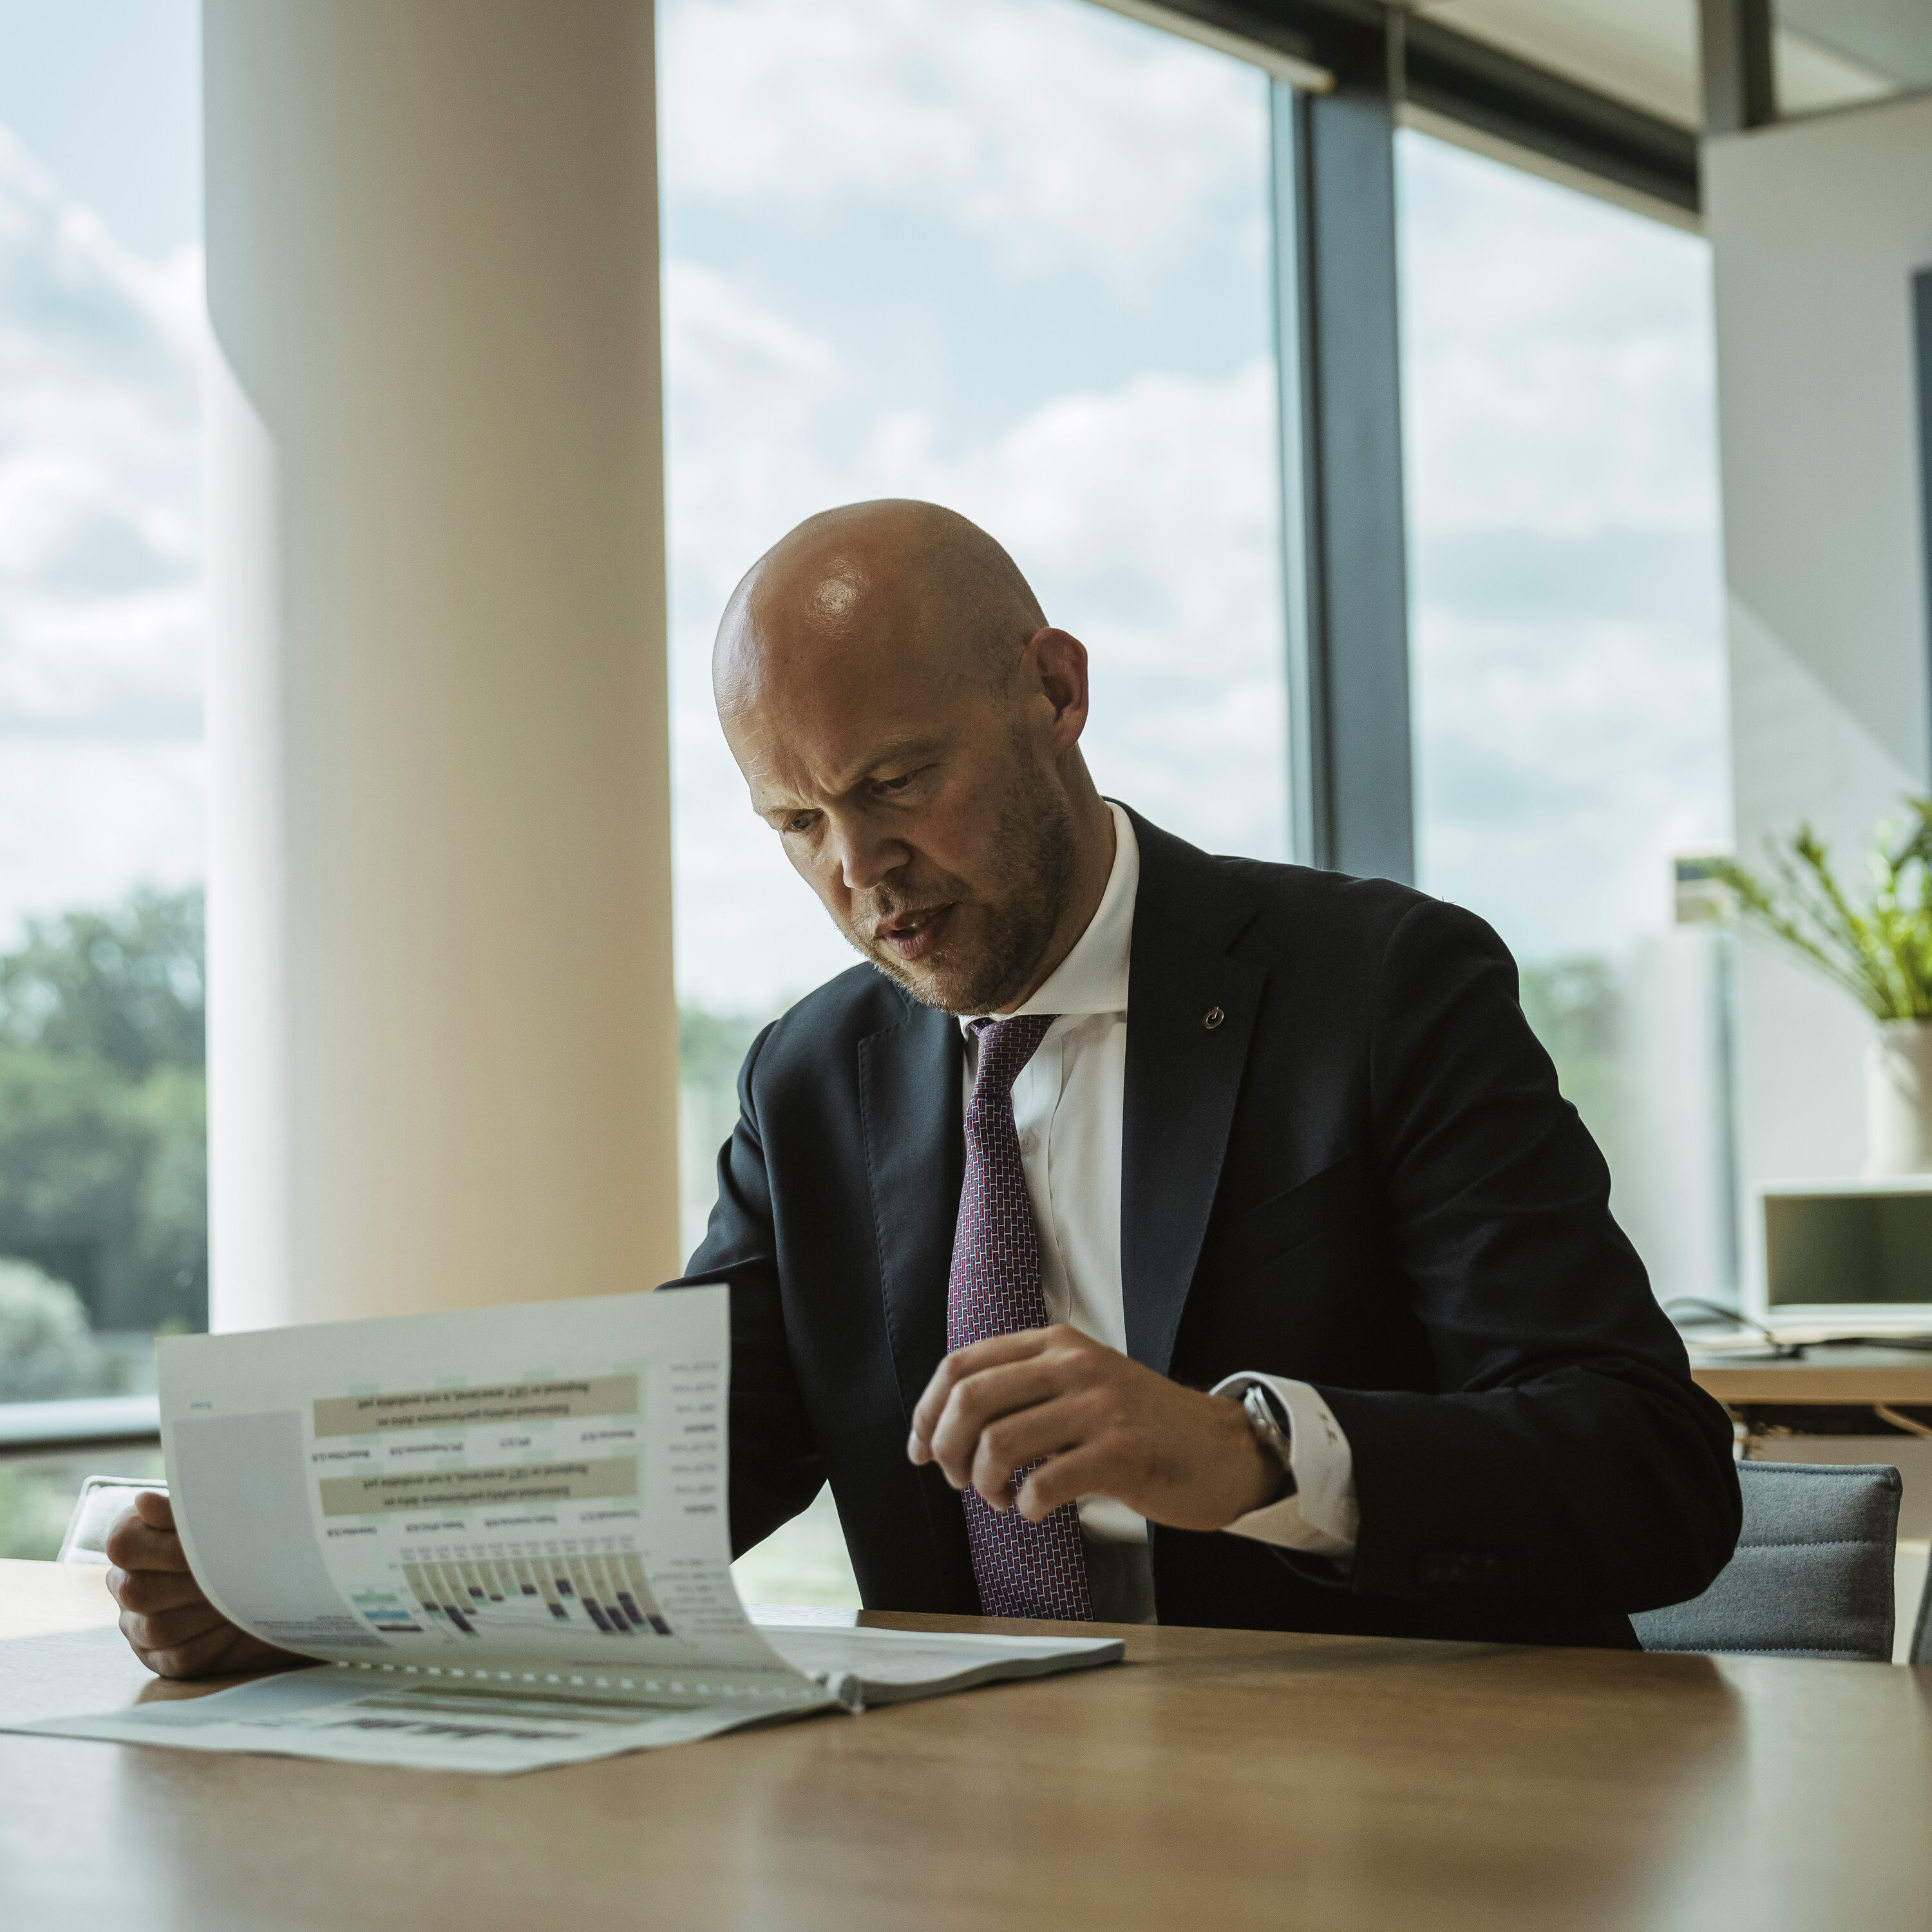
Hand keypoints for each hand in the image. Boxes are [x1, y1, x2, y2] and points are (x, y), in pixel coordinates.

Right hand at [104, 1491, 302, 1679]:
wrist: (275, 1574)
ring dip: (206, 1613)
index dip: (167, 1547)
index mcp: (133, 1539)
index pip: (123, 1544)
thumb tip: (144, 1501)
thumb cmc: (240, 1534)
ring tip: (240, 1596)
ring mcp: (138, 1625)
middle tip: (234, 1572)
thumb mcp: (218, 1514)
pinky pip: (178, 1657)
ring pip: (156, 1628)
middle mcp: (125, 1583)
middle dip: (194, 1582)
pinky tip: (236, 1623)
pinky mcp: (161, 1657)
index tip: (209, 1542)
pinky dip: (213, 1640)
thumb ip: (183, 1510)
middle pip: (137, 1591)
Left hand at [906, 1325, 1281, 1532]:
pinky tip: (1037, 1508)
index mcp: (1055, 1344)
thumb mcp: (1080, 1384)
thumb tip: (941, 1427)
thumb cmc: (1142, 1426)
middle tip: (959, 1480)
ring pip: (998, 1442)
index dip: (925, 1412)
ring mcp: (1100, 1406)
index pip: (961, 1365)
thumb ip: (1022, 1391)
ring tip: (1002, 1497)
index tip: (920, 1450)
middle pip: (969, 1400)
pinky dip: (1026, 1506)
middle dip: (945, 1450)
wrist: (1223, 1448)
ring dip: (984, 1484)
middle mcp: (1074, 1365)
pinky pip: (1046, 1482)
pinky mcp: (1123, 1452)